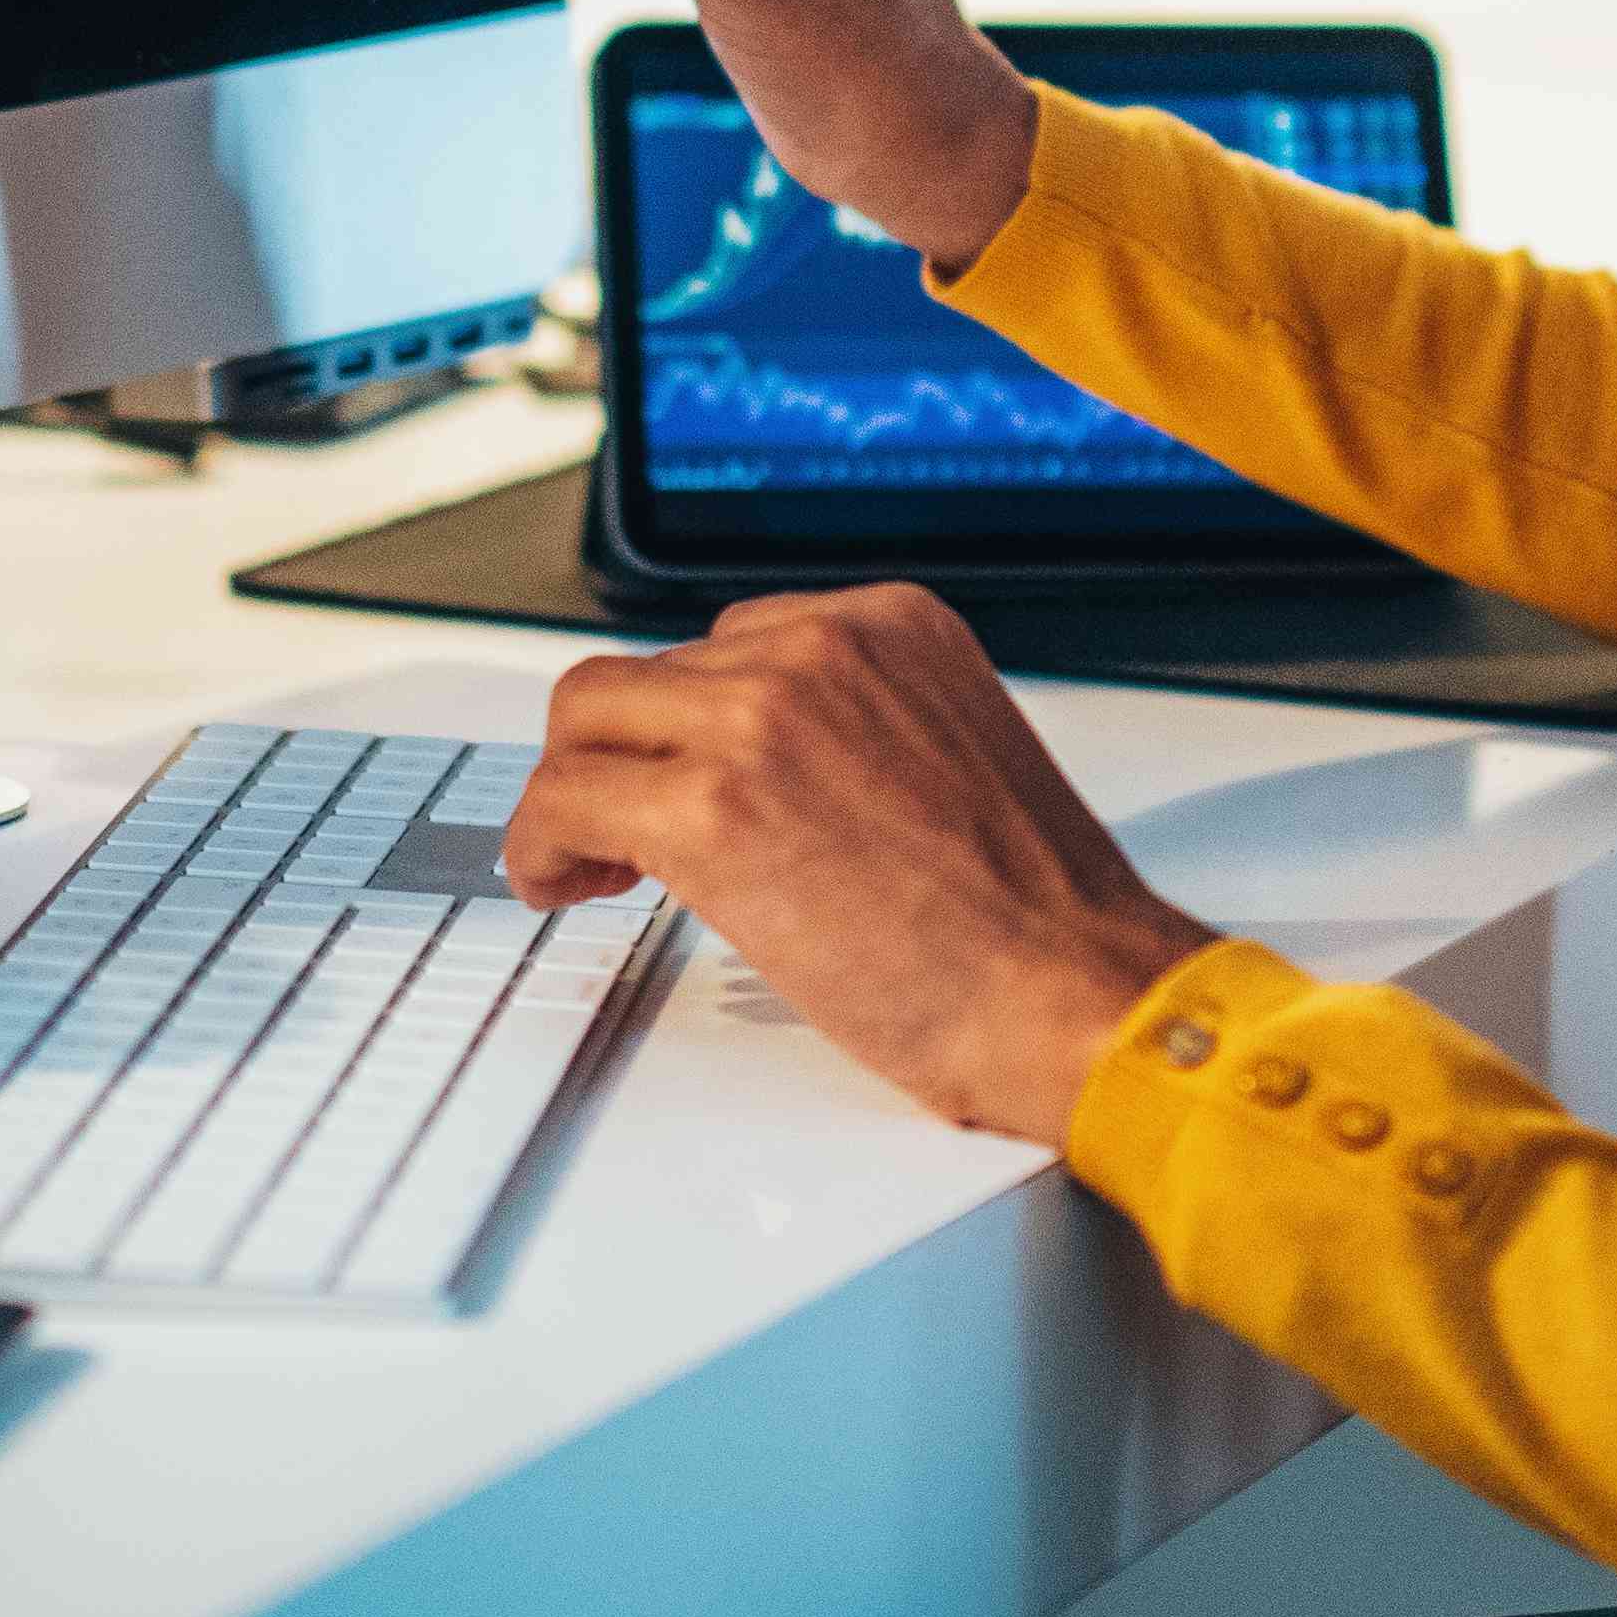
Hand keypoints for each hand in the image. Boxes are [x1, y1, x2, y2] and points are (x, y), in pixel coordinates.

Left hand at [505, 582, 1218, 1141]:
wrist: (1075, 993)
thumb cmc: (1035, 918)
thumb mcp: (951, 760)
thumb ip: (858, 730)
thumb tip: (770, 773)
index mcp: (890, 624)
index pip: (726, 642)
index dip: (688, 725)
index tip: (679, 776)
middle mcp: (819, 645)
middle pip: (645, 675)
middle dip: (624, 757)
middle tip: (621, 832)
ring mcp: (760, 715)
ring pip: (585, 719)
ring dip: (573, 795)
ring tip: (591, 865)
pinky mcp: (710, 806)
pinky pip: (563, 799)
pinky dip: (541, 847)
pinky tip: (566, 888)